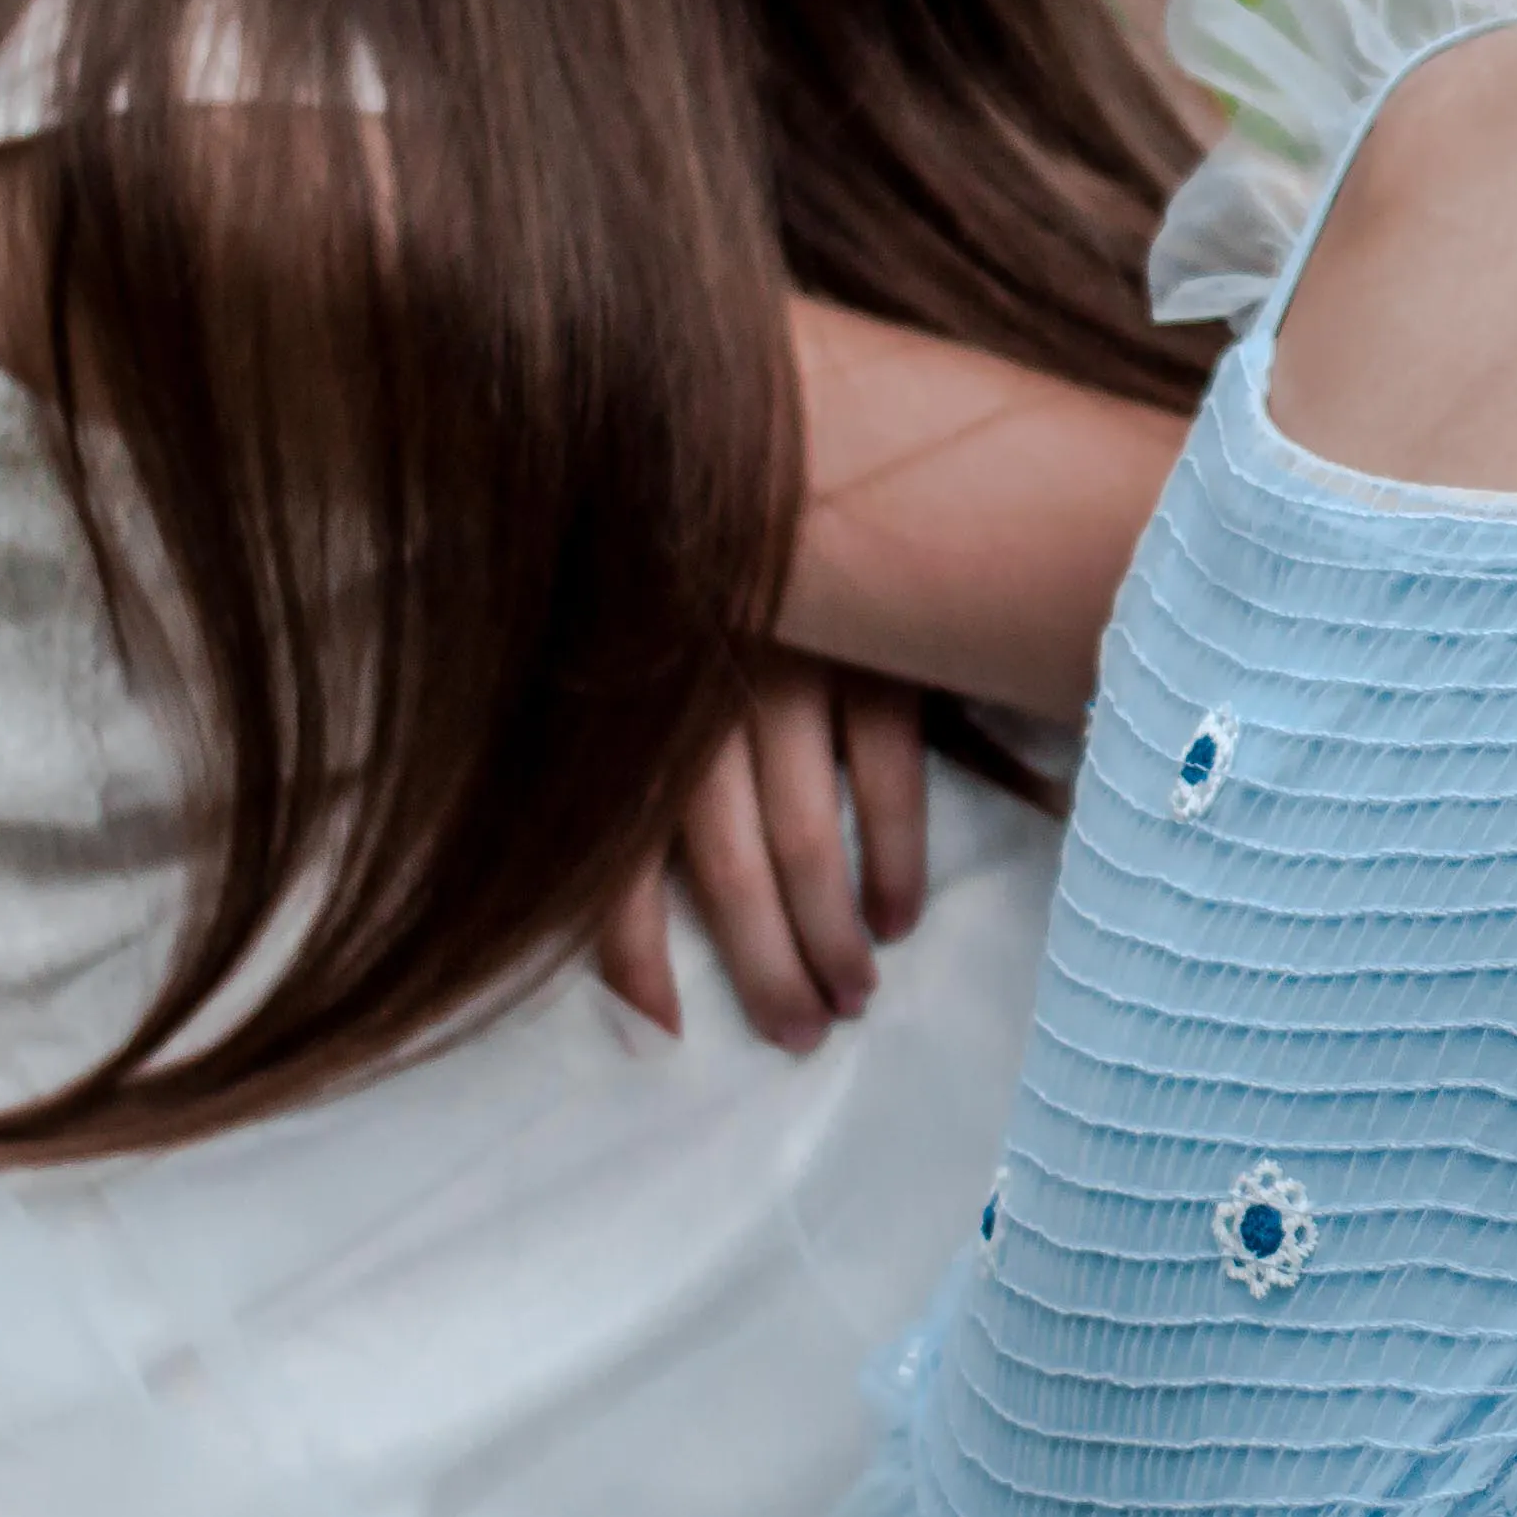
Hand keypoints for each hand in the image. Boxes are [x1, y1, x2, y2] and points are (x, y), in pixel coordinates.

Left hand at [594, 653, 931, 1051]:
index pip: (620, 865)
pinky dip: (895, 860)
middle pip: (728, 874)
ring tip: (853, 995)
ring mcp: (792, 682)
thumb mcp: (638, 685)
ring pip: (804, 843)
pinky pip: (886, 781)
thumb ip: (623, 765)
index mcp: (637, 728)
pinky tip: (899, 919)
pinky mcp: (873, 662)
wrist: (808, 478)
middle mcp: (703, 713)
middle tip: (800, 1034)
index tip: (663, 1039)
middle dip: (766, 970)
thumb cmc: (709, 621)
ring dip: (831, 937)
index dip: (635, 963)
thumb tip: (617, 896)